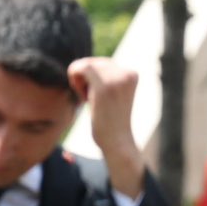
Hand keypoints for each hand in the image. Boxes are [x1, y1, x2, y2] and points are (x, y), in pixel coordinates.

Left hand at [66, 57, 145, 200]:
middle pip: (93, 62)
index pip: (103, 63)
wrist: (117, 143)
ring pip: (86, 64)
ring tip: (86, 99)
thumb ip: (104, 79)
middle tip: (87, 99)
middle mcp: (126, 73)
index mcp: (131, 74)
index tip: (93, 96)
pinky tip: (82, 98)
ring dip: (79, 81)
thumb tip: (81, 65)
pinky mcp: (104, 86)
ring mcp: (117, 79)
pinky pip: (81, 68)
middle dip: (84, 80)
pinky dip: (74, 80)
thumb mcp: (111, 95)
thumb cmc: (109, 123)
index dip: (92, 79)